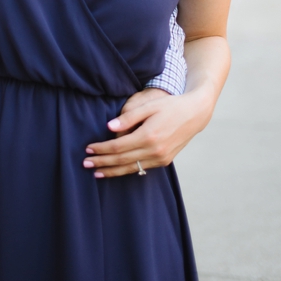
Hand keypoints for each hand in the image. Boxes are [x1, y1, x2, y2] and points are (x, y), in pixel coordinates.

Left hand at [83, 87, 214, 177]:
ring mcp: (160, 158)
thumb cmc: (171, 106)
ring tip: (96, 173)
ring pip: (130, 168)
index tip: (88, 149)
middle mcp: (154, 150)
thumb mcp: (150, 106)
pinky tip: (117, 170)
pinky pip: (141, 169)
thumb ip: (129, 117)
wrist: (195, 114)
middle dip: (102, 162)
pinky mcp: (164, 161)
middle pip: (121, 160)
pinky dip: (127, 170)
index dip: (101, 149)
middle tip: (85, 164)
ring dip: (112, 171)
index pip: (117, 146)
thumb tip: (109, 127)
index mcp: (148, 135)